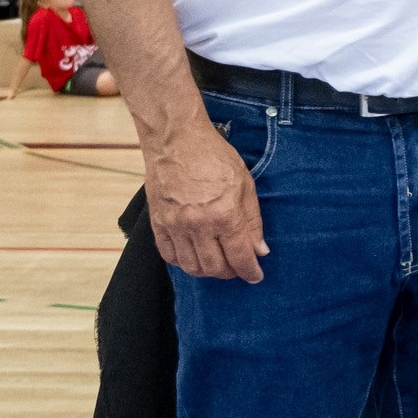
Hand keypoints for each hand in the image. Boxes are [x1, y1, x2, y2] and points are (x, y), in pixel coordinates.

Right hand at [147, 114, 269, 280]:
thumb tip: (260, 250)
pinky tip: (194, 255)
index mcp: (225, 215)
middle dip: (230, 273)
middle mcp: (199, 225)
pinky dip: (183, 262)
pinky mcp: (158, 223)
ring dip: (207, 271)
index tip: (255, 276)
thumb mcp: (246, 185)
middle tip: (237, 268)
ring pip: (192, 266)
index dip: (250, 271)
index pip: (240, 257)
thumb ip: (253, 221)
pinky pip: (169, 256)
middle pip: (215, 267)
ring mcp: (175, 225)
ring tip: (217, 263)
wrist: (176, 140)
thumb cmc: (214, 157)